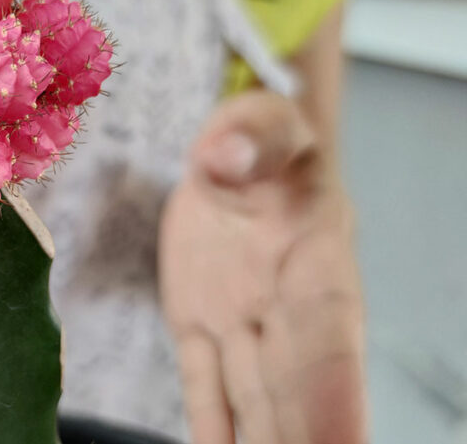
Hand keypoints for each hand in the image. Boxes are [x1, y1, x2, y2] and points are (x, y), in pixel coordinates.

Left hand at [159, 91, 365, 443]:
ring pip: (253, 402)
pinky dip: (210, 427)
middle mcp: (284, 309)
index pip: (328, 344)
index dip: (336, 399)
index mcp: (316, 265)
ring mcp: (240, 324)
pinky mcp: (196, 324)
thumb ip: (253, 136)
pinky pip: (203, 385)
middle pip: (295, 393)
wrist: (233, 152)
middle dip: (305, 437)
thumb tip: (226, 156)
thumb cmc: (263, 139)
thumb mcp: (261, 122)